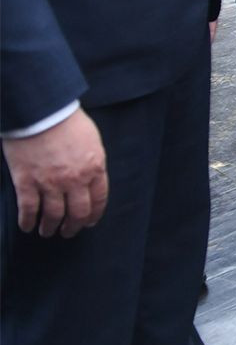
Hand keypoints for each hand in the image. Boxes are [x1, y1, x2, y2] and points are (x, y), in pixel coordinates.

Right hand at [4, 109, 108, 236]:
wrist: (41, 112)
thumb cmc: (67, 121)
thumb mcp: (92, 141)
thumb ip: (92, 161)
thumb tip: (91, 175)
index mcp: (94, 168)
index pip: (99, 200)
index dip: (94, 215)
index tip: (89, 223)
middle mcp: (75, 180)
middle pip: (78, 212)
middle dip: (74, 226)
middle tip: (69, 232)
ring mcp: (50, 183)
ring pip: (53, 215)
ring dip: (51, 227)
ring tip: (48, 232)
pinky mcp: (27, 182)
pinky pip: (28, 209)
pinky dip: (28, 221)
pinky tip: (27, 226)